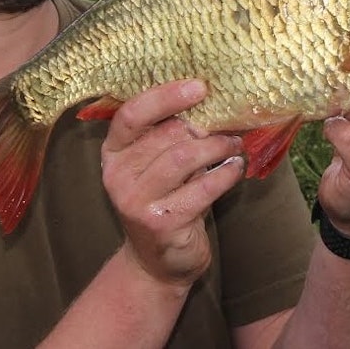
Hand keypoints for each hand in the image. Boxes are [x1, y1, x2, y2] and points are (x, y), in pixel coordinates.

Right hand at [99, 80, 244, 287]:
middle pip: (166, 133)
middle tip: (228, 128)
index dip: (166, 96)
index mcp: (113, 152)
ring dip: (218, 147)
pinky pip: (202, 188)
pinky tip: (236, 168)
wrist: (156, 262)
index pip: (132, 114)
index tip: (200, 87)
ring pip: (184, 156)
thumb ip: (168, 135)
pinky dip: (226, 173)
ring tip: (234, 146)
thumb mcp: (155, 164)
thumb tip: (212, 97)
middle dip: (205, 127)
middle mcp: (117, 175)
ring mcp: (135, 201)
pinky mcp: (161, 222)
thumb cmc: (164, 199)